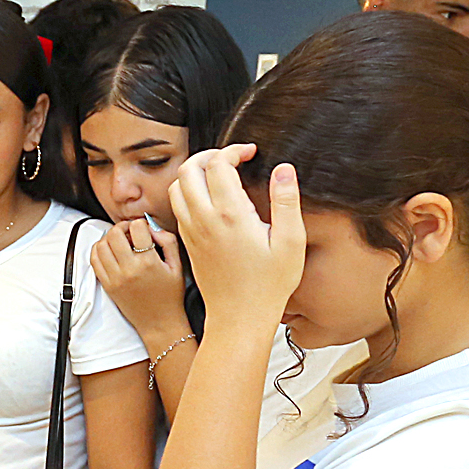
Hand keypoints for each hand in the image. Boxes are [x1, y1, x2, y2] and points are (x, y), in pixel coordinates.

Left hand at [90, 216, 190, 346]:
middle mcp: (129, 269)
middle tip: (130, 232)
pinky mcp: (107, 285)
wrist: (159, 323)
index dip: (141, 224)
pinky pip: (94, 260)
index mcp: (148, 262)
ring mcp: (115, 278)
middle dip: (123, 227)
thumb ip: (167, 241)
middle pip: (115, 233)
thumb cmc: (170, 296)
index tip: (145, 230)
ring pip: (101, 245)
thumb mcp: (177, 265)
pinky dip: (99, 250)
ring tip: (120, 242)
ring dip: (110, 238)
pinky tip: (110, 252)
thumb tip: (151, 227)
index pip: (137, 228)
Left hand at [168, 145, 301, 335]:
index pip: (218, 163)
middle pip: (188, 169)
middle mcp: (204, 220)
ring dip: (194, 172)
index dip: (234, 150)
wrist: (238, 318)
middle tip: (230, 158)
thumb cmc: (268, 285)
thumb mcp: (291, 242)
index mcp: (230, 215)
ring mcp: (191, 232)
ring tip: (218, 174)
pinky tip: (210, 199)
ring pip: (177, 186)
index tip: (250, 152)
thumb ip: (286, 202)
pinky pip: (177, 207)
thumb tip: (284, 170)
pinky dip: (187, 192)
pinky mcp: (187, 243)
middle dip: (208, 154)